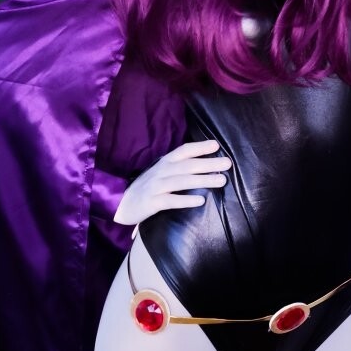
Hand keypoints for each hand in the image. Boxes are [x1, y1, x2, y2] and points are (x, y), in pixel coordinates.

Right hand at [113, 139, 230, 227]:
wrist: (121, 204)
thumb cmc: (148, 188)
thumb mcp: (161, 173)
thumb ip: (178, 167)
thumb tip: (204, 164)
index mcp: (164, 163)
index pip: (184, 151)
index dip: (200, 147)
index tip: (217, 145)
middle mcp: (161, 171)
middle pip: (187, 165)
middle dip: (208, 164)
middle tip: (228, 163)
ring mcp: (155, 186)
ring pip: (182, 181)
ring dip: (203, 179)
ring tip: (221, 180)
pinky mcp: (151, 202)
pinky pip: (171, 200)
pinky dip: (185, 199)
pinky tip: (200, 200)